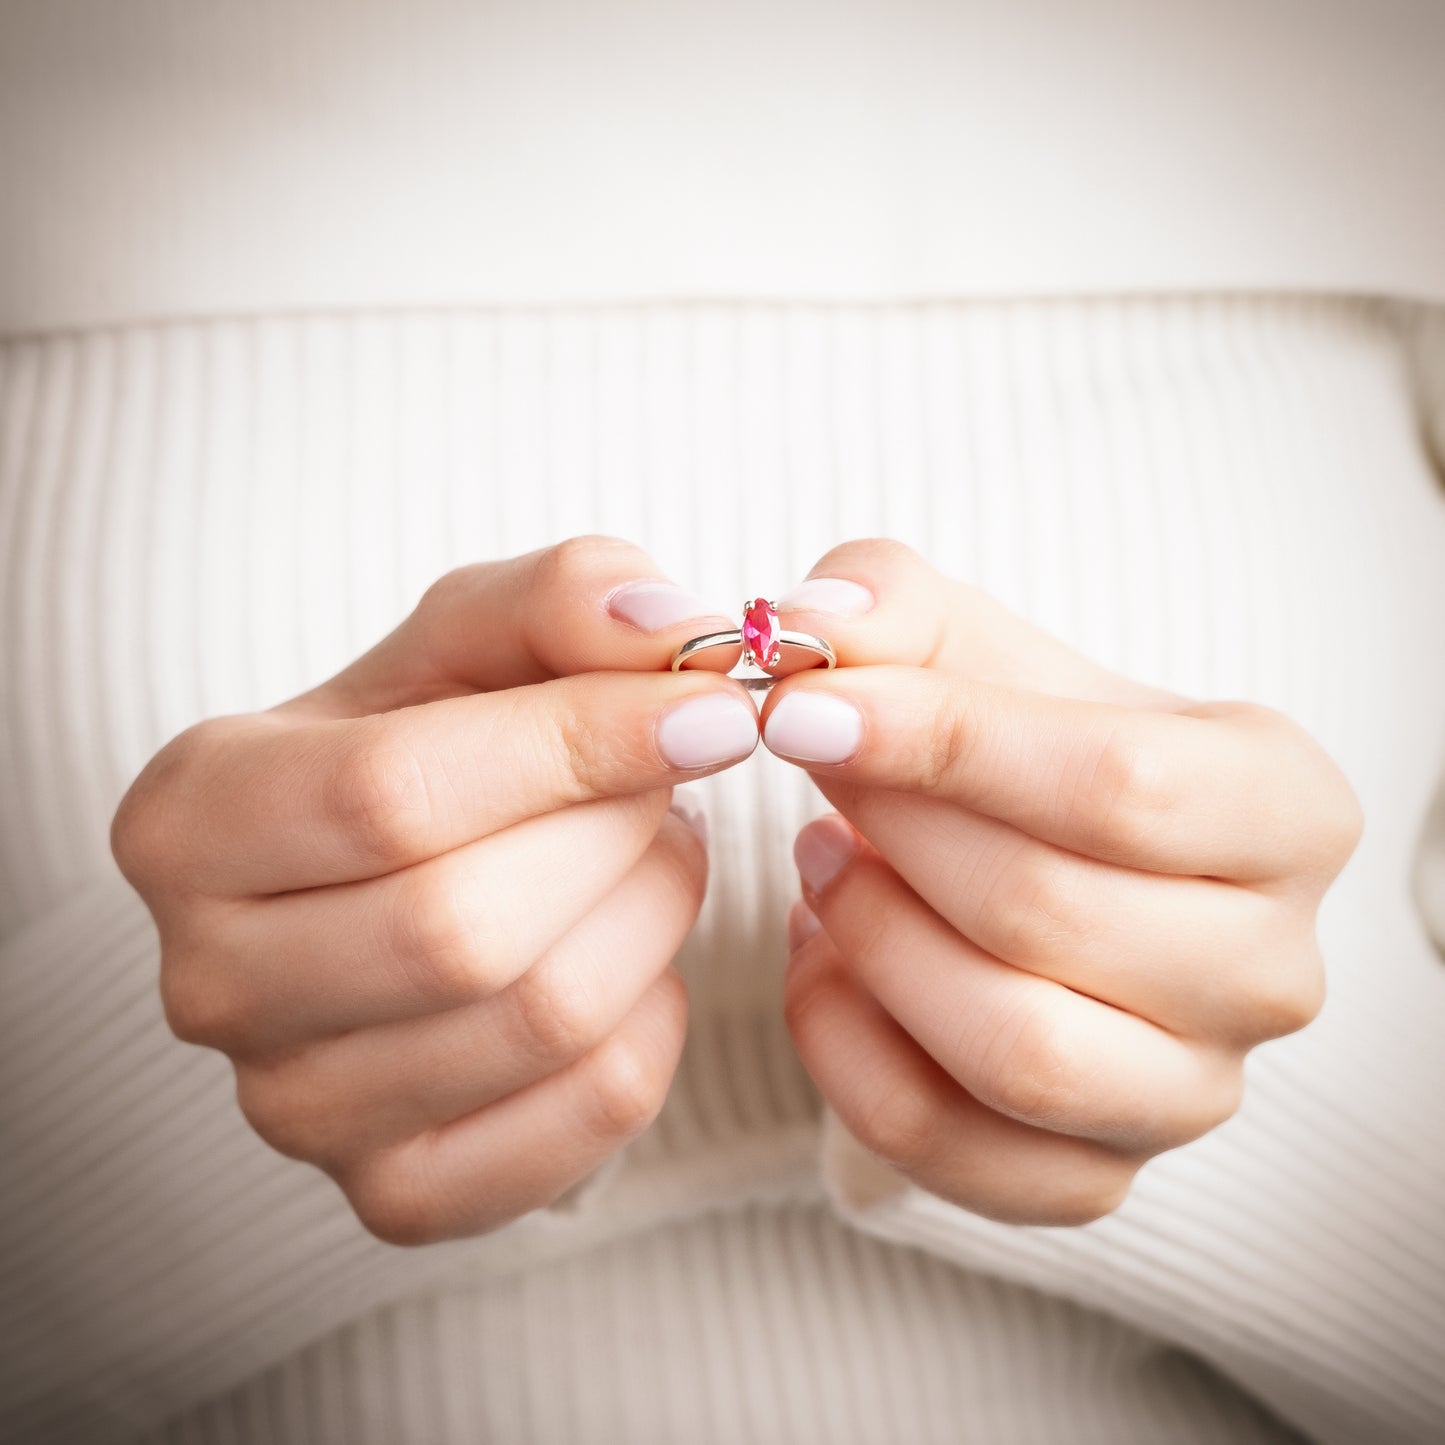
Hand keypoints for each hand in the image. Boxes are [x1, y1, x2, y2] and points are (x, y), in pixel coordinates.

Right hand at [110, 536, 757, 1244]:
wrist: (406, 880)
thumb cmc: (434, 745)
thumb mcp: (475, 638)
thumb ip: (562, 599)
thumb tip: (673, 631)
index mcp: (192, 822)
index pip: (394, 794)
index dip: (579, 744)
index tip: (713, 709)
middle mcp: (212, 983)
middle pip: (464, 926)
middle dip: (617, 836)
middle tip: (664, 783)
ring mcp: (296, 1111)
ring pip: (546, 1020)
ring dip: (650, 913)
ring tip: (645, 851)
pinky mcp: (401, 1192)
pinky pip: (594, 1107)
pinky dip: (656, 1014)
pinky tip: (628, 952)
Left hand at [763, 539, 1362, 1225]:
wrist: (1040, 862)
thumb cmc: (1017, 745)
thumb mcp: (969, 642)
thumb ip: (890, 605)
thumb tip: (805, 628)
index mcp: (1287, 809)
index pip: (1119, 787)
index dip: (942, 743)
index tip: (801, 708)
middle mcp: (1270, 968)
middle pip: (1049, 914)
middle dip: (891, 832)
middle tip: (807, 767)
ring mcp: (1191, 1091)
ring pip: (1014, 1051)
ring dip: (872, 943)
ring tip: (818, 860)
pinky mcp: (1096, 1178)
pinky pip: (944, 1144)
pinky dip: (844, 1049)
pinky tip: (822, 957)